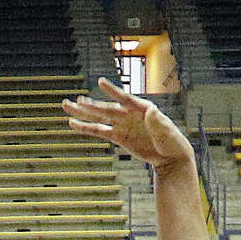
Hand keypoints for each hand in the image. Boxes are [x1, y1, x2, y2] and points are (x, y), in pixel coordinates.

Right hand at [63, 78, 193, 170]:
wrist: (171, 156)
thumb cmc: (172, 142)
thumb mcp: (167, 132)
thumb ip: (158, 122)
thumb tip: (152, 110)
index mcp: (142, 108)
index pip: (125, 99)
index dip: (113, 91)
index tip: (101, 82)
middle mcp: (129, 114)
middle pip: (107, 109)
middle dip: (90, 106)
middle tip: (75, 100)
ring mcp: (122, 124)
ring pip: (99, 118)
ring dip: (83, 113)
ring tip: (67, 107)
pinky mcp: (118, 136)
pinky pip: (99, 131)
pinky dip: (86, 128)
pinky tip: (73, 124)